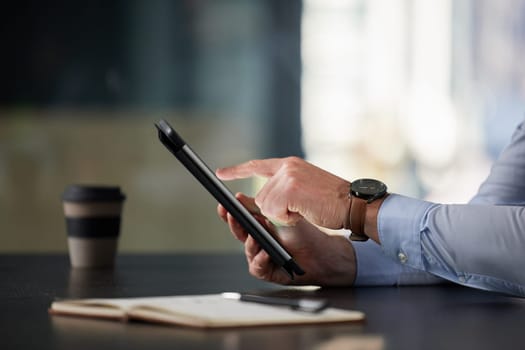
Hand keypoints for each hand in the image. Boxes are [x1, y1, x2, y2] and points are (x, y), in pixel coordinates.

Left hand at [216, 157, 350, 228]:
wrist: (353, 203)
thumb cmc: (333, 200)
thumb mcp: (307, 185)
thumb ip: (287, 185)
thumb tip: (264, 198)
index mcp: (290, 164)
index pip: (257, 165)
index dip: (238, 170)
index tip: (221, 173)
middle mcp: (286, 167)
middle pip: (261, 196)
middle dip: (276, 209)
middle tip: (300, 208)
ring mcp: (287, 177)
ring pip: (266, 206)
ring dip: (283, 215)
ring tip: (305, 209)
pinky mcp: (289, 190)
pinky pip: (274, 211)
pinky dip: (287, 218)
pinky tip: (303, 212)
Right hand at [217, 193, 356, 285]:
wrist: (322, 253)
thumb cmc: (305, 235)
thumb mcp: (281, 217)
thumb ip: (262, 208)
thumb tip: (241, 197)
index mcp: (260, 229)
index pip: (241, 221)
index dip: (230, 214)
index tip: (223, 205)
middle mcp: (258, 243)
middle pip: (240, 235)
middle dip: (234, 225)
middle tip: (232, 216)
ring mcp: (262, 258)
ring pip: (248, 251)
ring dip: (250, 244)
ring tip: (255, 236)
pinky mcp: (268, 272)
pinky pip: (257, 268)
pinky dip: (260, 260)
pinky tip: (266, 252)